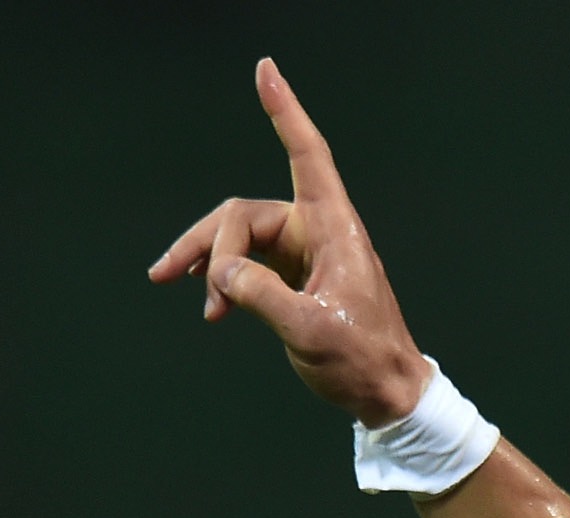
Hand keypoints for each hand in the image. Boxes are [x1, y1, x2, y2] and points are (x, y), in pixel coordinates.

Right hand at [148, 59, 429, 425]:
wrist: (387, 394)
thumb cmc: (363, 361)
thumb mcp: (311, 332)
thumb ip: (262, 297)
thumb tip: (220, 273)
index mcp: (334, 230)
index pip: (306, 156)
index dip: (285, 112)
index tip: (265, 70)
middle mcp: (318, 233)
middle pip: (245, 214)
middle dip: (209, 242)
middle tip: (184, 280)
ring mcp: (304, 255)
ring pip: (239, 239)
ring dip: (209, 264)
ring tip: (183, 291)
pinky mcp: (293, 280)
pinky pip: (246, 266)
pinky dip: (224, 282)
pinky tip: (211, 310)